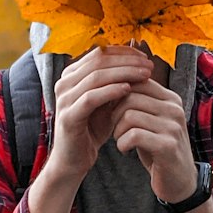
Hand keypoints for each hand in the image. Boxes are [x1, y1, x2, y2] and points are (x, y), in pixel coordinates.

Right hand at [47, 46, 152, 182]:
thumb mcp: (106, 101)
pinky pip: (91, 98)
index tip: (145, 57)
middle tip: (149, 66)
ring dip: (123, 73)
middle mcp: (64, 82)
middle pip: (98, 61)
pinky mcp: (68, 116)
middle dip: (127, 61)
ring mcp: (64, 99)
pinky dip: (110, 91)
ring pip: (96, 76)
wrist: (74, 160)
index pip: (99, 52)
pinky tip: (128, 90)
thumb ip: (117, 83)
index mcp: (72, 75)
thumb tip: (140, 63)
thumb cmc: (92, 129)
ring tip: (144, 75)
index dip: (124, 52)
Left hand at [111, 76, 198, 203]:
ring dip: (117, 130)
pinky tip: (125, 150)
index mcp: (170, 98)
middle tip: (115, 128)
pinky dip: (122, 143)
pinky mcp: (167, 145)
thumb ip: (138, 102)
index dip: (117, 94)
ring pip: (129, 115)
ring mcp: (172, 126)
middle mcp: (174, 108)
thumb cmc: (159, 149)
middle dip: (114, 113)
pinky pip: (133, 135)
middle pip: (129, 96)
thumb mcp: (150, 121)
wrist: (180, 181)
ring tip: (121, 140)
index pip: (137, 80)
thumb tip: (110, 83)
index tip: (111, 110)